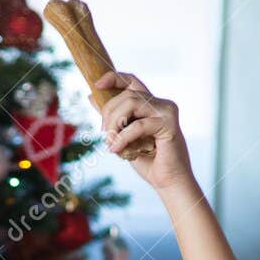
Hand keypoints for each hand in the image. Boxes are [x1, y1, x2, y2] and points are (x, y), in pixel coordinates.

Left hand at [92, 71, 194, 191]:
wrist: (168, 182)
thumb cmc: (148, 161)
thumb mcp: (124, 136)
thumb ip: (112, 117)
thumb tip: (91, 96)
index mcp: (151, 104)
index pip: (131, 81)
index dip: (114, 78)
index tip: (97, 85)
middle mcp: (161, 104)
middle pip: (127, 94)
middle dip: (108, 112)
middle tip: (104, 134)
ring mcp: (167, 112)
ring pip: (132, 102)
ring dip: (114, 122)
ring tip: (109, 141)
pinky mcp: (169, 125)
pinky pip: (138, 125)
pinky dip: (123, 137)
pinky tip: (115, 150)